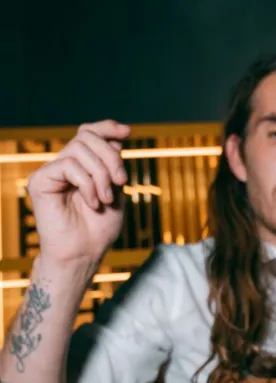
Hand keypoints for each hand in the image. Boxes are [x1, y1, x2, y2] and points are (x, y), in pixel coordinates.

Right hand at [27, 120, 130, 268]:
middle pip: (87, 136)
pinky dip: (87, 184)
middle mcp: (65, 165)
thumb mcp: (116, 192)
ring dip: (101, 174)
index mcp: (83, 166)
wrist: (84, 254)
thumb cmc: (99, 229)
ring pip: (79, 148)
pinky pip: (69, 165)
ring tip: (106, 199)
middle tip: (121, 182)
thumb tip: (117, 136)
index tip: (127, 133)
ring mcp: (52, 171)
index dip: (107, 128)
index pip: (90, 133)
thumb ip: (114, 166)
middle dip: (111, 157)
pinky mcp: (40, 180)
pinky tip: (93, 203)